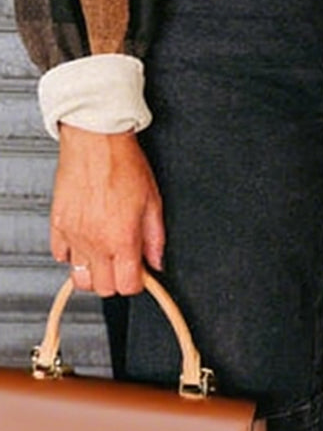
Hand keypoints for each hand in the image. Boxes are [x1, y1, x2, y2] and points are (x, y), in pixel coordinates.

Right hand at [51, 125, 165, 296]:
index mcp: (122, 239)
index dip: (138, 282)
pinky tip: (86, 241)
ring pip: (79, 278)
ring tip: (105, 256)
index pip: (128, 286)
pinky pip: (60, 255)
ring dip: (94, 273)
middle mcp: (95, 242)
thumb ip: (156, 237)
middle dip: (117, 280)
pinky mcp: (58, 225)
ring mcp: (73, 236)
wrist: (96, 142)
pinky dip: (72, 254)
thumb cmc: (123, 164)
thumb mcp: (153, 202)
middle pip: (103, 288)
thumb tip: (158, 261)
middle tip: (125, 262)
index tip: (141, 271)